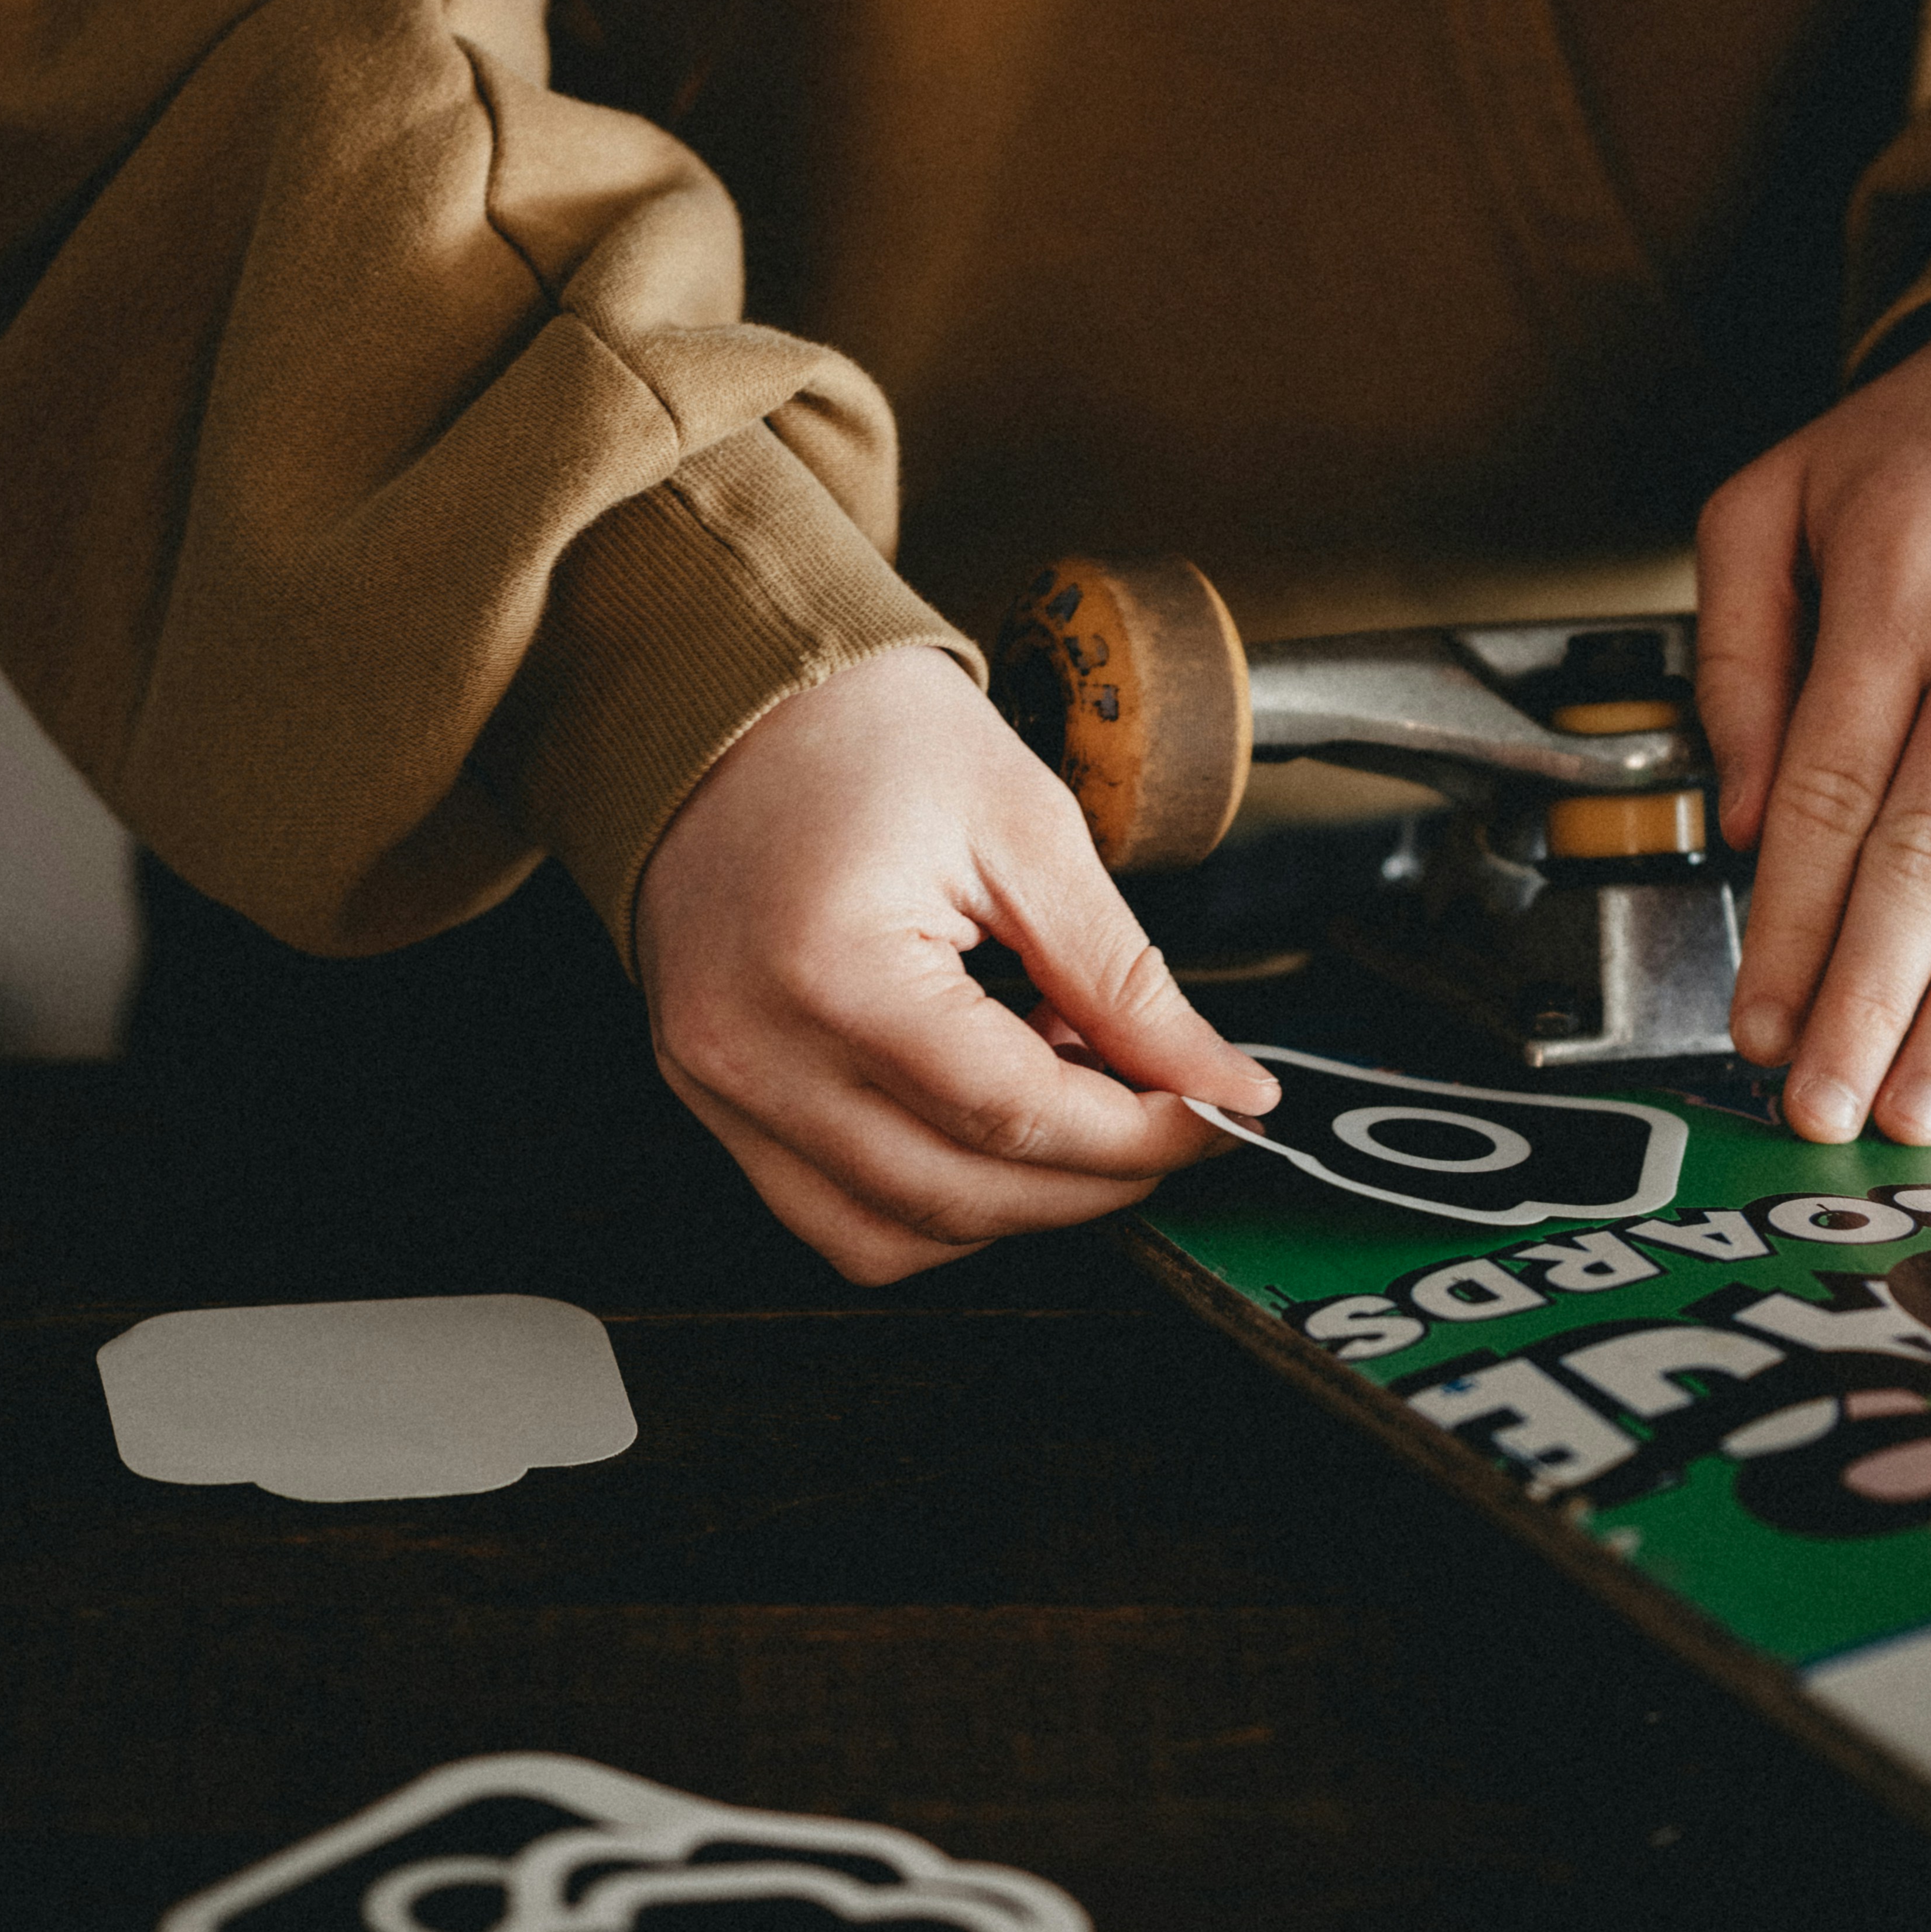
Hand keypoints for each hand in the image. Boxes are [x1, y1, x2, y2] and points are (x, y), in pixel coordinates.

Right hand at [634, 646, 1276, 1281]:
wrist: (727, 694)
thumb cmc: (860, 731)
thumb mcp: (1025, 828)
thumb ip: (1124, 978)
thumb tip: (1219, 1082)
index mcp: (829, 968)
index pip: (1015, 1116)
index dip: (1141, 1132)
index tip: (1218, 1112)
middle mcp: (750, 1050)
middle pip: (959, 1195)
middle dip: (1092, 1179)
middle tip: (1166, 1113)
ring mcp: (716, 1085)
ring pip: (891, 1237)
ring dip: (1010, 1201)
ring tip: (1060, 1094)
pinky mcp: (711, 1096)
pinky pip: (831, 1215)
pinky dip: (928, 1200)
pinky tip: (978, 1119)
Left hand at [1693, 285, 1930, 1146]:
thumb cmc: (1927, 447)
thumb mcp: (1775, 500)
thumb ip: (1736, 657)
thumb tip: (1738, 825)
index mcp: (1903, 580)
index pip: (1829, 797)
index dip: (1789, 932)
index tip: (1756, 1032)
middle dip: (1874, 1005)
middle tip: (1826, 1114)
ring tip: (1915, 1105)